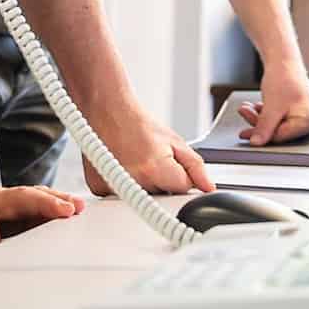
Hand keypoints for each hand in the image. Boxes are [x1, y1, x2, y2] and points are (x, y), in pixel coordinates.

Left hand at [0, 174, 83, 282]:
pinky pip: (38, 202)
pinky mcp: (14, 205)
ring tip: (79, 208)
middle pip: (19, 198)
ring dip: (57, 201)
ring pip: (34, 196)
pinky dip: (57, 205)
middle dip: (42, 205)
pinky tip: (76, 210)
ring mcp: (4, 198)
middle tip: (65, 211)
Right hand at [81, 108, 214, 196]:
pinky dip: (126, 186)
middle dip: (163, 183)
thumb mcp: (174, 141)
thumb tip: (208, 187)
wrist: (107, 110)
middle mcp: (133, 182)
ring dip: (145, 186)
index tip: (174, 167)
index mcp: (155, 169)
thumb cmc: (138, 123)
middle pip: (162, 197)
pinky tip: (124, 167)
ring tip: (137, 161)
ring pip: (143, 198)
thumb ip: (196, 167)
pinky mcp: (100, 189)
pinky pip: (122, 196)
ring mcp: (114, 187)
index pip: (183, 189)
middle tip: (152, 160)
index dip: (182, 178)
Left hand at [238, 64, 308, 144]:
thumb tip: (256, 143)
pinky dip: (264, 112)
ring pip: (275, 124)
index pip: (282, 136)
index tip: (245, 132)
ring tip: (246, 108)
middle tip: (244, 114)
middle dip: (258, 122)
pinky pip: (277, 117)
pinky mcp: (295, 110)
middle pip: (278, 131)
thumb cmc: (284, 77)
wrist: (283, 58)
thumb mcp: (272, 107)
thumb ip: (264, 127)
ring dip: (258, 117)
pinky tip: (254, 106)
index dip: (261, 134)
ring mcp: (303, 115)